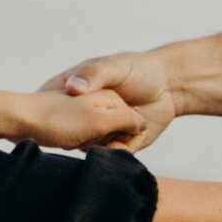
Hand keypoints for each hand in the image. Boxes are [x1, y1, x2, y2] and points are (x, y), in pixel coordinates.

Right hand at [44, 51, 178, 149]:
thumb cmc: (138, 69)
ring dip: (105, 145)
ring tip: (122, 131)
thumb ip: (94, 75)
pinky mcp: (118, 145)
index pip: (52, 112)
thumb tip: (73, 89)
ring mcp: (100, 133)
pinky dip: (122, 150)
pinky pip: (113, 156)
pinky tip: (134, 136)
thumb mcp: (113, 66)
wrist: (169, 86)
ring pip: (92, 149)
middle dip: (85, 137)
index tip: (71, 119)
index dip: (53, 120)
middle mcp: (84, 116)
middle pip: (71, 136)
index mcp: (75, 95)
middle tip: (105, 127)